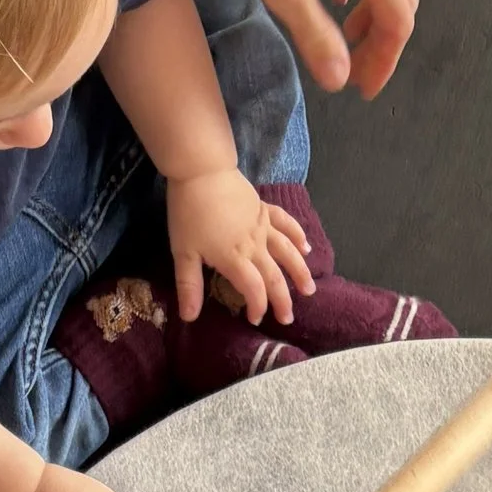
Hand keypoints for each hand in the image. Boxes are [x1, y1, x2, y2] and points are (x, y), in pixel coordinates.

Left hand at [166, 169, 313, 323]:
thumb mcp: (183, 252)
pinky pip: (286, 224)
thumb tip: (189, 317)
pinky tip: (306, 247)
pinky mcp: (264, 210)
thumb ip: (189, 285)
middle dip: (283, 300)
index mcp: (234, 259)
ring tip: (309, 288)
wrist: (201, 171)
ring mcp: (263, 226)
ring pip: (288, 252)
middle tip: (288, 318)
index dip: (257, 307)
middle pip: (274, 277)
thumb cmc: (189, 213)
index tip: (254, 320)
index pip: (254, 290)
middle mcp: (255, 246)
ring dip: (300, 272)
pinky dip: (298, 236)